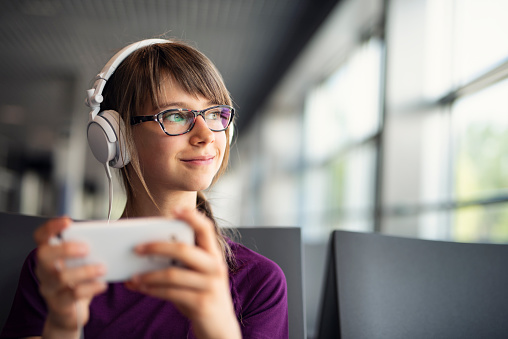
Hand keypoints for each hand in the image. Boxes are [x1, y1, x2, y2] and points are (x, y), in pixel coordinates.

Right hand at [34, 217, 106, 335]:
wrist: (70, 315)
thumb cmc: (77, 283)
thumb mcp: (79, 264)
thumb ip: (86, 251)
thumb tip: (110, 235)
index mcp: (49, 257)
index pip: (41, 238)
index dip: (50, 227)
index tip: (68, 221)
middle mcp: (44, 271)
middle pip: (44, 255)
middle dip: (65, 249)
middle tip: (87, 248)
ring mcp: (49, 289)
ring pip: (60, 276)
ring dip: (85, 270)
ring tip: (103, 268)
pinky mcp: (59, 304)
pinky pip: (73, 295)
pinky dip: (90, 287)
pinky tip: (102, 284)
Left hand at [125, 208, 241, 338]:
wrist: (219, 327)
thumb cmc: (202, 295)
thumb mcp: (197, 275)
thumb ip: (181, 262)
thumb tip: (148, 251)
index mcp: (214, 255)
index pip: (206, 229)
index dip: (192, 217)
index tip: (175, 209)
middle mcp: (215, 267)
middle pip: (184, 250)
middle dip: (157, 247)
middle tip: (136, 248)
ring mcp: (210, 285)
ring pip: (173, 274)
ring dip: (148, 274)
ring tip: (133, 275)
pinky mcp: (202, 303)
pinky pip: (171, 293)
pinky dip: (152, 289)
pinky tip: (141, 287)